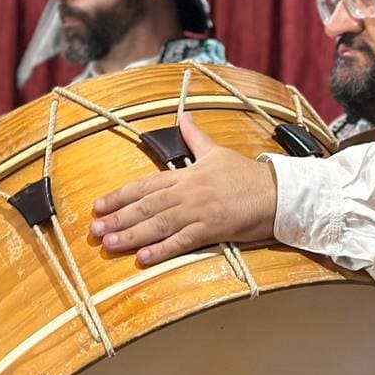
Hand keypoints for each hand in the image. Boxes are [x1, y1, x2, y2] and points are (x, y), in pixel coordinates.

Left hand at [90, 113, 278, 265]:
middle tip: (95, 230)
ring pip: (158, 224)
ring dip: (132, 234)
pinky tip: (143, 258)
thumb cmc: (248, 175)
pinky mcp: (212, 229)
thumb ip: (195, 138)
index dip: (120, 196)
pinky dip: (162, 250)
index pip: (145, 185)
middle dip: (118, 218)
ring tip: (109, 243)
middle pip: (146, 206)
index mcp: (185, 175)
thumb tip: (184, 116)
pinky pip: (182, 241)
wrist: (279, 192)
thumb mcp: (218, 152)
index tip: (98, 206)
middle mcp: (187, 192)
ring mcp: (198, 211)